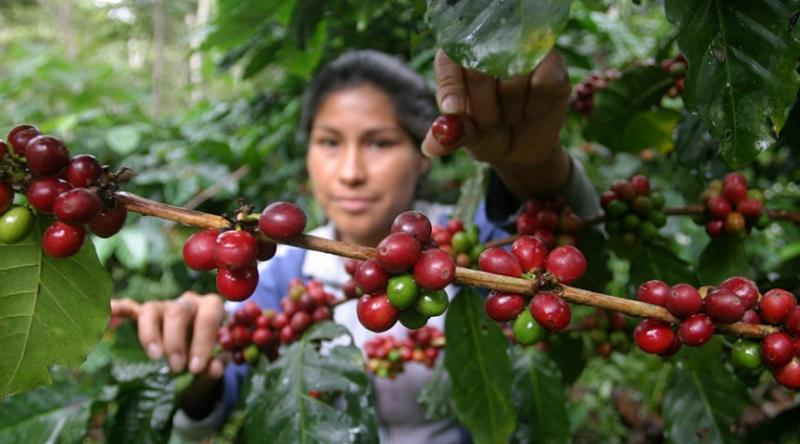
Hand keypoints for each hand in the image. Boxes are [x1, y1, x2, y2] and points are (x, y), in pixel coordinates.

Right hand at [111, 292, 225, 377]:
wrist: (197, 348)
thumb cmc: (208, 351)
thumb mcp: (216, 359)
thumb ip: (216, 363)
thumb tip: (212, 369)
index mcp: (210, 307)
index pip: (209, 315)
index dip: (203, 340)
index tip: (196, 367)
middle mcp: (186, 302)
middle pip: (177, 312)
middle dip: (176, 341)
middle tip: (177, 368)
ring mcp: (163, 306)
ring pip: (151, 309)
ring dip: (150, 334)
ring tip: (154, 356)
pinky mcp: (143, 314)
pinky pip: (128, 308)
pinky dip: (118, 309)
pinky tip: (109, 312)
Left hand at [422, 49, 572, 199]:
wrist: (522, 149)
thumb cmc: (487, 135)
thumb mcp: (467, 138)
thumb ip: (451, 136)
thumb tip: (430, 147)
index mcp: (460, 59)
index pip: (449, 61)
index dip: (451, 86)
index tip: (453, 110)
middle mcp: (491, 48)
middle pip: (482, 70)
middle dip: (484, 108)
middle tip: (489, 123)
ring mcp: (523, 52)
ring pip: (513, 78)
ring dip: (511, 110)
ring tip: (511, 116)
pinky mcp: (552, 64)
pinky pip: (542, 83)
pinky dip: (535, 105)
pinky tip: (532, 110)